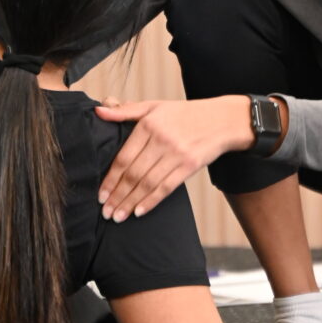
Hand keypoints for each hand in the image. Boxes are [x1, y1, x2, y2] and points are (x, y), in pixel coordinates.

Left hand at [95, 94, 253, 217]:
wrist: (223, 119)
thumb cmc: (186, 114)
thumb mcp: (155, 106)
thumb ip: (126, 111)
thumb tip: (98, 112)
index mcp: (148, 125)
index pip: (123, 158)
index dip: (110, 179)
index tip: (100, 195)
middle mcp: (161, 139)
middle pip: (133, 174)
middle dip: (117, 196)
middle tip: (106, 212)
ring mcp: (177, 153)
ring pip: (147, 183)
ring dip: (130, 202)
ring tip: (118, 216)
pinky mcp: (190, 165)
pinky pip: (166, 187)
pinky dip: (151, 201)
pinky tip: (139, 212)